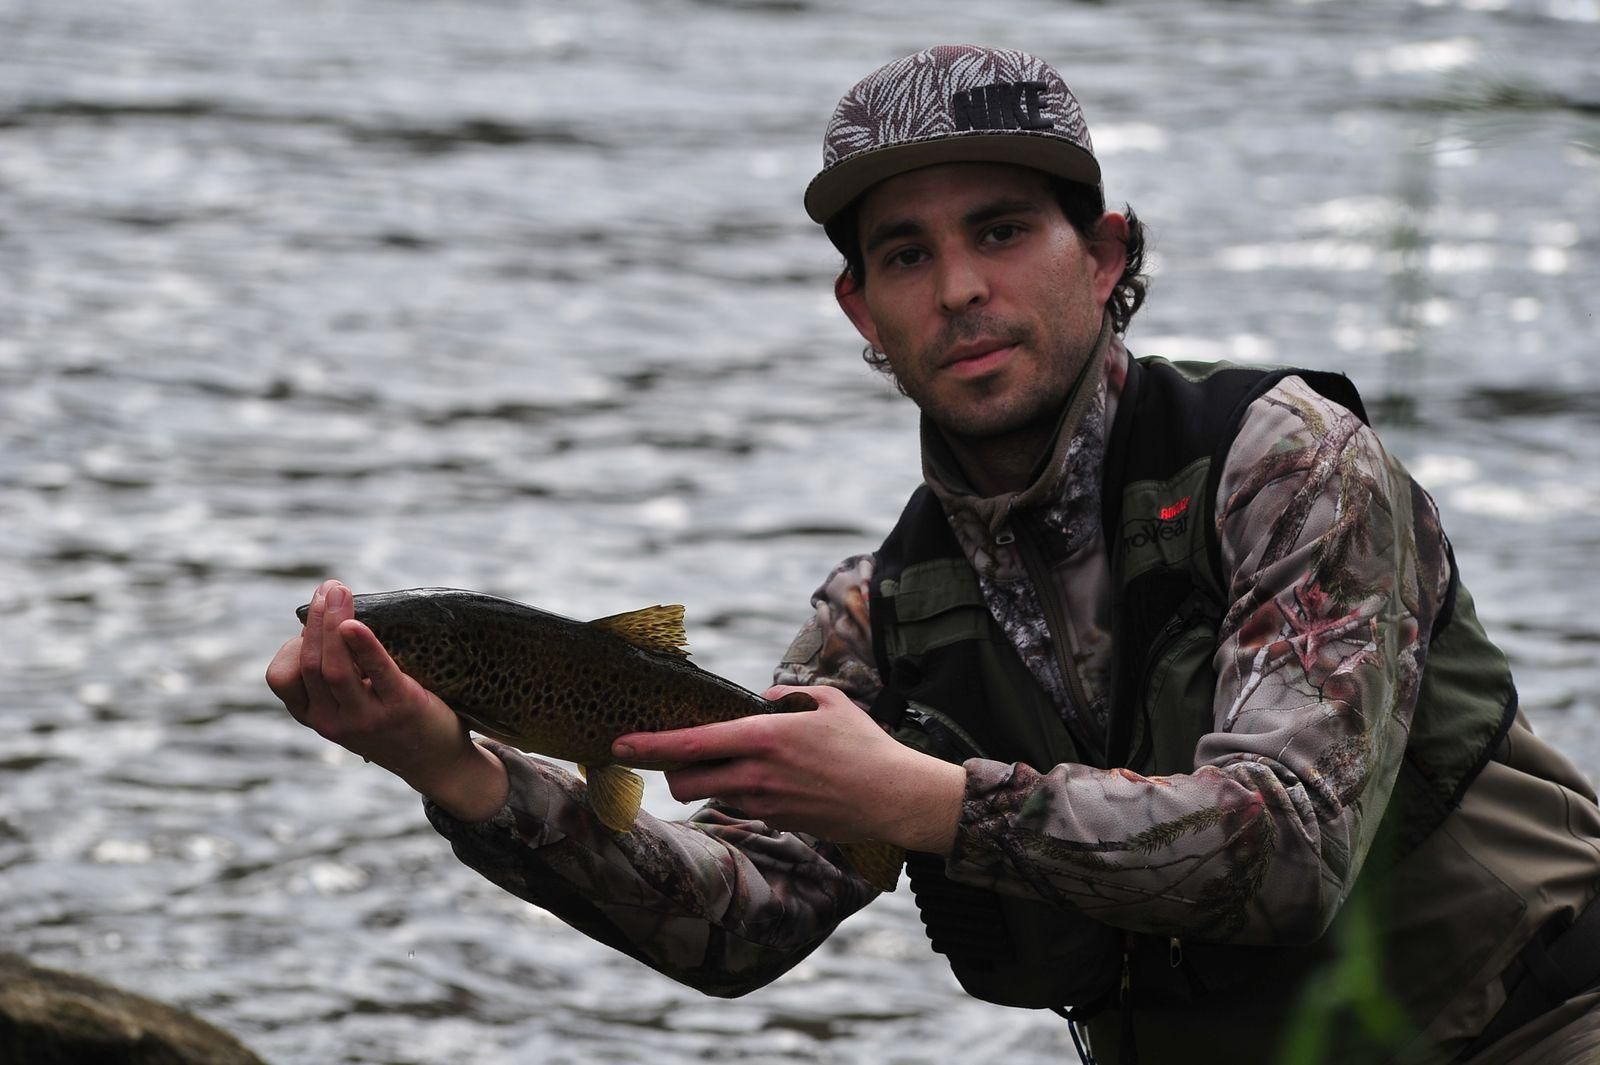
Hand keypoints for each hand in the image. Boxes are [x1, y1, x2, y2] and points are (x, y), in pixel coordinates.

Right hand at [266, 579, 507, 820]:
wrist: (436, 761)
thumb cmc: (391, 721)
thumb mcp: (351, 705)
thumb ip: (335, 674)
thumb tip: (331, 617)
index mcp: (315, 717)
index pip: (281, 677)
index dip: (293, 643)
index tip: (313, 614)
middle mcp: (332, 722)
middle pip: (309, 664)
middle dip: (316, 620)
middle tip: (328, 587)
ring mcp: (365, 718)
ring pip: (333, 667)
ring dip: (332, 622)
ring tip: (338, 591)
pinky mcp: (399, 708)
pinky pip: (375, 671)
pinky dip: (363, 644)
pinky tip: (356, 622)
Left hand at [611, 685, 963, 853]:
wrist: (895, 798)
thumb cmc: (865, 745)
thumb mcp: (828, 702)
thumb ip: (785, 697)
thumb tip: (759, 702)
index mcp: (765, 737)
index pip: (691, 744)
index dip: (649, 745)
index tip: (619, 743)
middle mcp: (757, 774)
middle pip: (684, 780)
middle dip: (669, 769)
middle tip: (675, 755)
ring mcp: (765, 803)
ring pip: (708, 795)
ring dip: (704, 781)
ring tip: (726, 763)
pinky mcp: (777, 822)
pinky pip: (741, 805)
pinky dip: (740, 791)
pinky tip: (768, 778)